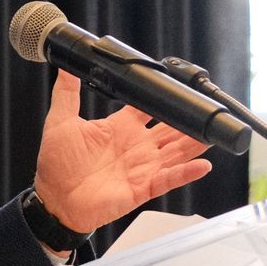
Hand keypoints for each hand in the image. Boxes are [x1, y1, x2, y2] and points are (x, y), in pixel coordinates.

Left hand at [32, 69, 213, 231]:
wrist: (53, 200)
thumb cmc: (57, 166)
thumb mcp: (60, 122)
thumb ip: (67, 93)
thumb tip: (65, 65)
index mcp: (120, 128)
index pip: (149, 108)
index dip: (164, 98)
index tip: (178, 86)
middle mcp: (136, 146)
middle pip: (171, 129)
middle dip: (188, 120)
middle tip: (205, 109)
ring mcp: (142, 167)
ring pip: (177, 152)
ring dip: (195, 143)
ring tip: (213, 133)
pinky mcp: (144, 188)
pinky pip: (170, 179)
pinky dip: (187, 172)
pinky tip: (202, 164)